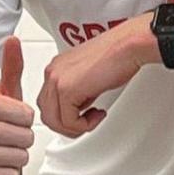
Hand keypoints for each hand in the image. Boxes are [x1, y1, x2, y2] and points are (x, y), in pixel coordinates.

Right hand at [0, 36, 35, 174]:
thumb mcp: (0, 94)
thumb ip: (10, 67)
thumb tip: (12, 39)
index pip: (27, 115)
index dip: (24, 121)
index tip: (10, 121)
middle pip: (26, 137)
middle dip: (21, 141)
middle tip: (5, 140)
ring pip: (20, 157)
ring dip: (15, 158)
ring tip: (0, 152)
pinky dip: (7, 174)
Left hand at [35, 20, 148, 137]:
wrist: (126, 46)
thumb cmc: (116, 55)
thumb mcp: (88, 76)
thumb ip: (77, 90)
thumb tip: (77, 107)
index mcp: (55, 68)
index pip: (47, 103)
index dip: (64, 116)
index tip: (83, 115)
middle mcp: (52, 73)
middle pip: (47, 114)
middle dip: (67, 126)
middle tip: (86, 123)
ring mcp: (57, 81)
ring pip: (54, 121)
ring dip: (76, 127)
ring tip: (93, 119)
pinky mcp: (67, 90)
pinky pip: (69, 122)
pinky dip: (85, 125)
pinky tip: (98, 113)